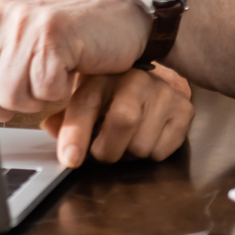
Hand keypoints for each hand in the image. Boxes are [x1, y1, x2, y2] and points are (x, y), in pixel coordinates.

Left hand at [0, 0, 152, 117]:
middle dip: (9, 102)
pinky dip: (61, 91)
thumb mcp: (14, 42)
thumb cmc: (64, 36)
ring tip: (50, 72)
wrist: (119, 9)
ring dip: (37, 96)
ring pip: (12, 95)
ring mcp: (24, 23)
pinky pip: (45, 91)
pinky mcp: (53, 34)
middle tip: (32, 81)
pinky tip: (68, 67)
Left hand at [43, 65, 192, 165]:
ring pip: (142, 144)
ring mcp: (163, 93)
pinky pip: (162, 151)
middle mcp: (135, 79)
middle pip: (122, 122)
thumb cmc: (113, 93)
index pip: (86, 105)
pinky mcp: (184, 110)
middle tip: (102, 151)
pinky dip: (150, 154)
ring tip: (126, 140)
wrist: (154, 78)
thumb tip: (50, 129)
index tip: (70, 160)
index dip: (76, 135)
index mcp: (103, 75)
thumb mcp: (86, 97)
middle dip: (107, 149)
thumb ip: (67, 116)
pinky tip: (146, 137)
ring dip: (129, 154)